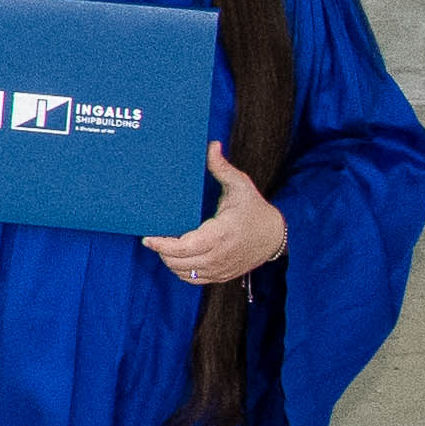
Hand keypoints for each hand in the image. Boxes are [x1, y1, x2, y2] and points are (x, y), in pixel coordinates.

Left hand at [146, 147, 292, 291]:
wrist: (276, 236)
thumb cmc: (255, 209)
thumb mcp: (241, 186)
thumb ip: (222, 168)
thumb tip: (211, 146)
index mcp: (221, 233)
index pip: (185, 247)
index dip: (163, 245)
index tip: (148, 238)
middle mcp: (220, 255)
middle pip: (179, 261)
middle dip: (162, 251)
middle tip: (154, 237)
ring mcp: (221, 268)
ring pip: (184, 272)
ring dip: (170, 261)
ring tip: (164, 246)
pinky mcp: (223, 275)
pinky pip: (194, 279)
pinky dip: (181, 271)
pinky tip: (178, 258)